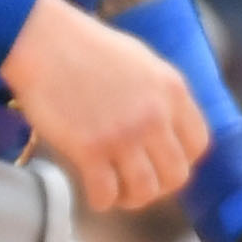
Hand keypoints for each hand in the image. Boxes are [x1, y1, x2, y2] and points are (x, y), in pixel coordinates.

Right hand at [0, 0, 205, 210]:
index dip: (181, 160)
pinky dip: (102, 200)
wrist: (42, 40)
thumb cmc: (85, 46)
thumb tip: (167, 126)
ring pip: (145, 190)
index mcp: (172, 90)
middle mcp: (154, 115)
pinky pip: (107, 194)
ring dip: (132, 198)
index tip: (161, 161)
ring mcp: (123, 134)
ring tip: (117, 191)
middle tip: (137, 182)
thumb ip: (161, 94)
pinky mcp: (89, 149)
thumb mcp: (141, 61)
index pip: (198, 144)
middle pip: (176, 174)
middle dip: (159, 185)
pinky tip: (94, 193)